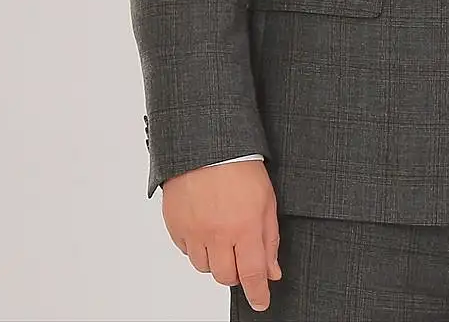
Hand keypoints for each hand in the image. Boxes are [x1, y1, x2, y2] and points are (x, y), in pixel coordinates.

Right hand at [161, 159, 282, 311]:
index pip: (252, 273)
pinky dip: (197, 245)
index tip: (261, 302)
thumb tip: (272, 271)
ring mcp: (194, 232)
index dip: (257, 292)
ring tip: (223, 231)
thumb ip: (270, 238)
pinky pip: (187, 251)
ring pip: (205, 266)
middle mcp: (218, 234)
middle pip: (226, 276)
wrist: (206, 146)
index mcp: (245, 226)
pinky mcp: (175, 227)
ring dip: (216, 257)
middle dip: (236, 271)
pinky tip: (205, 223)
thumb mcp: (266, 200)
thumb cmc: (241, 167)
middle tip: (241, 254)